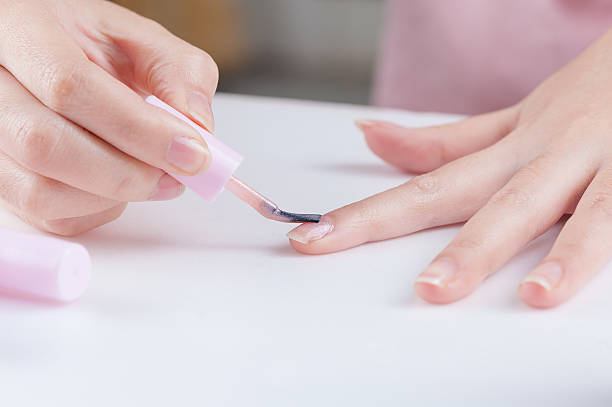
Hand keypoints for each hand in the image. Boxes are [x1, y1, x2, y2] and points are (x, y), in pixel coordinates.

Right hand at [0, 0, 217, 234]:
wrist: (56, 61)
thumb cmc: (92, 49)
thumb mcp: (140, 41)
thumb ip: (178, 73)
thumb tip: (197, 125)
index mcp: (21, 30)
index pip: (70, 87)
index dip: (138, 129)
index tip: (192, 152)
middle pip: (46, 145)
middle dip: (128, 172)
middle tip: (178, 173)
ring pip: (41, 191)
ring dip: (114, 196)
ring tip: (155, 176)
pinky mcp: (1, 180)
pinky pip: (48, 215)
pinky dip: (98, 210)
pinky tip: (119, 182)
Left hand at [288, 29, 611, 308]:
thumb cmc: (585, 98)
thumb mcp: (513, 120)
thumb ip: (445, 141)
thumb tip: (370, 136)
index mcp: (508, 148)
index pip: (427, 186)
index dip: (368, 215)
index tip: (312, 239)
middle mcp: (545, 155)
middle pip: (486, 201)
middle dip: (455, 246)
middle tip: (422, 289)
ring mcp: (600, 165)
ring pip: (564, 211)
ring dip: (534, 252)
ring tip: (505, 293)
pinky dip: (593, 247)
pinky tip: (564, 287)